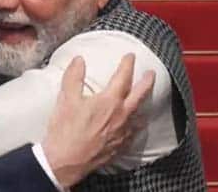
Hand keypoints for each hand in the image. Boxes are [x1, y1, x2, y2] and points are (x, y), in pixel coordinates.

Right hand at [41, 53, 154, 187]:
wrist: (66, 160)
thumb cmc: (66, 130)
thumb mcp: (66, 98)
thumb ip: (74, 76)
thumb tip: (79, 60)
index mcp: (109, 101)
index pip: (122, 77)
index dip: (127, 65)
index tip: (130, 57)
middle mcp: (120, 116)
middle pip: (139, 95)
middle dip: (146, 82)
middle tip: (151, 74)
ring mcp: (121, 133)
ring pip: (138, 116)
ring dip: (142, 106)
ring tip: (145, 102)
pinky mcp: (119, 147)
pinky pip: (133, 135)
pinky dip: (136, 127)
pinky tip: (134, 127)